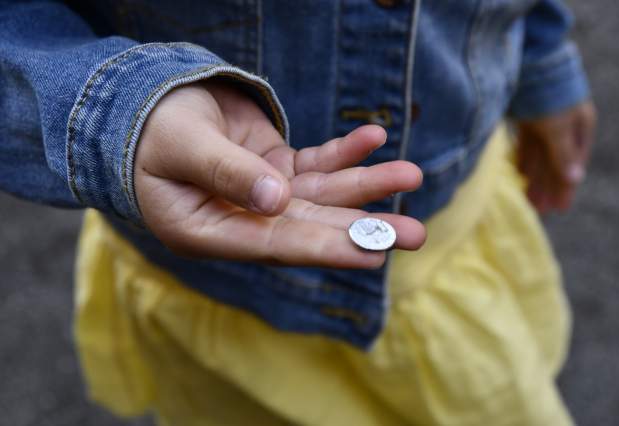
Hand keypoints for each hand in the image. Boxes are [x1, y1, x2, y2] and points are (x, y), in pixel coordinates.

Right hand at [134, 81, 425, 267]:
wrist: (142, 107)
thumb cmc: (148, 131)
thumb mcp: (180, 146)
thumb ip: (226, 172)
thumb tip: (277, 200)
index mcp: (207, 231)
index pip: (273, 244)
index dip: (323, 248)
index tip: (373, 253)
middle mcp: (242, 220)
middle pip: (310, 226)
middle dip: (364, 229)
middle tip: (414, 234)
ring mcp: (263, 195)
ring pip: (322, 194)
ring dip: (366, 185)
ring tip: (411, 174)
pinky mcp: (275, 170)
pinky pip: (315, 162)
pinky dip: (344, 151)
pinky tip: (374, 136)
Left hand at [516, 101, 596, 212]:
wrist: (528, 60)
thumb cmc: (547, 94)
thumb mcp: (557, 128)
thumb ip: (562, 154)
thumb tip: (575, 179)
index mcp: (579, 126)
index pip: (572, 163)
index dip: (565, 187)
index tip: (559, 208)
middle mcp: (564, 124)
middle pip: (556, 162)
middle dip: (548, 187)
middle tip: (540, 210)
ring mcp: (545, 119)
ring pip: (540, 155)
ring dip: (535, 177)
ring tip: (528, 198)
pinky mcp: (527, 115)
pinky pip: (528, 144)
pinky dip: (524, 160)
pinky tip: (520, 174)